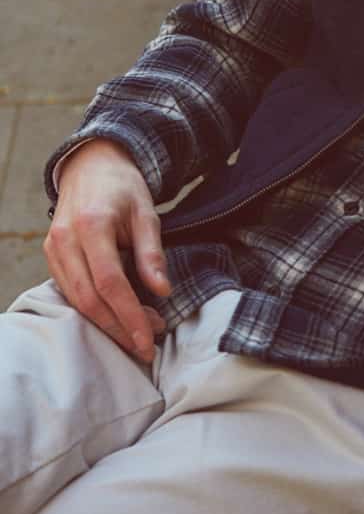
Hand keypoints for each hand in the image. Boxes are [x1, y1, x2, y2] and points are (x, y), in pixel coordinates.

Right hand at [43, 138, 170, 361]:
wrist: (91, 166)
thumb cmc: (123, 188)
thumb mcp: (147, 213)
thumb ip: (152, 252)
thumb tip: (162, 291)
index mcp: (92, 225)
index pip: (109, 283)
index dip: (129, 315)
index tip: (149, 338)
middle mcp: (66, 240)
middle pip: (89, 299)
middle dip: (118, 328)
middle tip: (146, 347)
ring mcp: (53, 249)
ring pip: (76, 300)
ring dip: (106, 324)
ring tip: (138, 336)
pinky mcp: (50, 256)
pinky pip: (69, 292)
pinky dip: (92, 310)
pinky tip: (116, 319)